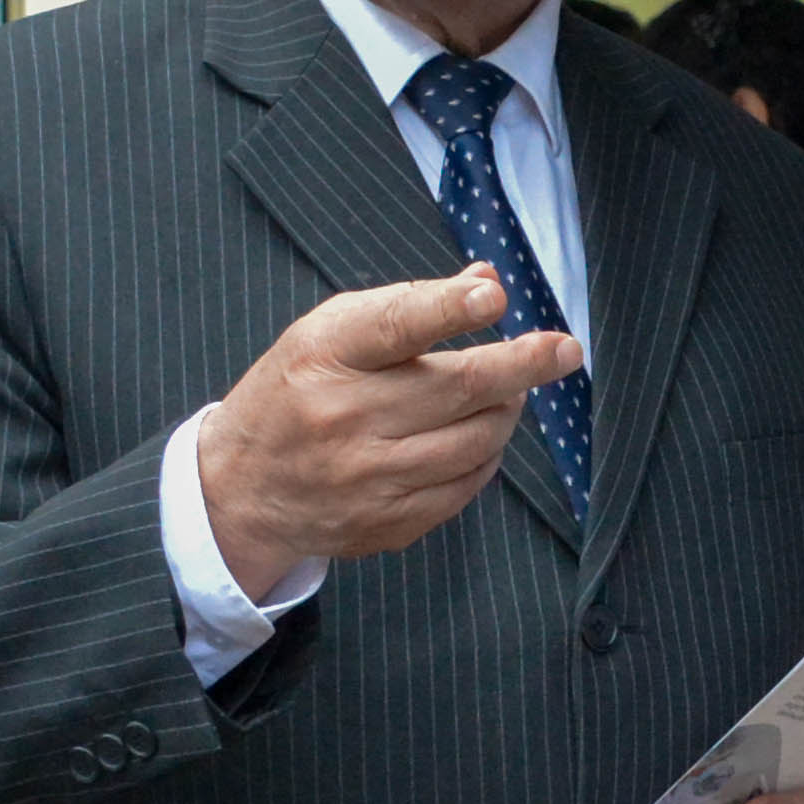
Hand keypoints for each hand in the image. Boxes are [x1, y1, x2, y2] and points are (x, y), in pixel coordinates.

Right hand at [195, 267, 582, 591]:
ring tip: (509, 393)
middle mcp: (345, 416)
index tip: (495, 298)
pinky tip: (479, 436)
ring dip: (508, 410)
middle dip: (525, 364)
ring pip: (476, 439)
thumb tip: (486, 281)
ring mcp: (367, 477)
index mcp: (326, 355)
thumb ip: (408, 305)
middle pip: (460, 388)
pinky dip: (486, 456)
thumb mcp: (329, 331)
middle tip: (563, 350)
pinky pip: (465, 486)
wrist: (239, 489)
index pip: (396, 325)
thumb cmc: (295, 392)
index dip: (450, 309)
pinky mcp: (385, 522)